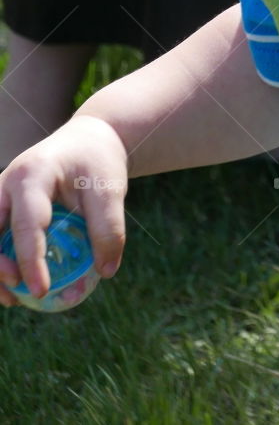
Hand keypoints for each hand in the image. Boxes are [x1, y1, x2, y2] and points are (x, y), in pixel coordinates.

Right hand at [0, 114, 128, 305]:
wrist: (90, 139)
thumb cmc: (98, 162)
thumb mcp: (111, 189)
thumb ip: (109, 228)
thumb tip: (106, 271)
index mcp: (33, 174)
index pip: (27, 223)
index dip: (31, 260)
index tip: (42, 290)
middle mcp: (7, 183)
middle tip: (19, 291)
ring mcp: (1, 194)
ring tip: (13, 297)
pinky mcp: (2, 206)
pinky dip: (0, 259)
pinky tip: (15, 284)